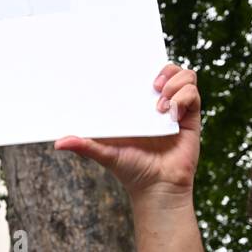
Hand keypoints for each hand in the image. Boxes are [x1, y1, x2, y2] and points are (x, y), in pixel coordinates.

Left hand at [54, 63, 200, 196]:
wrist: (157, 188)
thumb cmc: (131, 171)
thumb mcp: (105, 154)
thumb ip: (85, 145)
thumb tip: (58, 142)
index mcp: (138, 106)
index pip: (143, 75)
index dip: (143, 64)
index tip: (134, 63)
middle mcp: (158, 104)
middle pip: (167, 69)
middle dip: (163, 68)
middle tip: (153, 85)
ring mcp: (176, 109)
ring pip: (184, 76)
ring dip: (174, 83)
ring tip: (161, 104)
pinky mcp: (190, 117)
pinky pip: (193, 92)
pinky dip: (184, 97)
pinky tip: (171, 113)